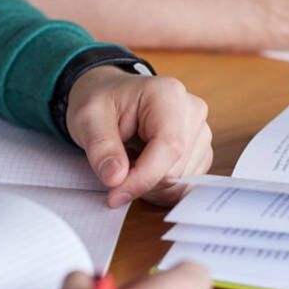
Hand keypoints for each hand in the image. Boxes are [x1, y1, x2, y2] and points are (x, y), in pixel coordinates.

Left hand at [66, 66, 211, 207]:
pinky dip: (159, 188)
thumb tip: (116, 178)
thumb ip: (101, 147)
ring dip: (149, 186)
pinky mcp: (200, 152)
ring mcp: (200, 133)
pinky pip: (183, 186)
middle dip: (141, 181)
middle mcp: (192, 112)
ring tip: (128, 163)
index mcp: (168, 94)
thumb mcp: (88, 118)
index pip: (170, 146)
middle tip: (114, 170)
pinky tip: (142, 169)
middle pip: (175, 169)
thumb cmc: (102, 102)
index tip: (115, 194)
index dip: (143, 177)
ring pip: (180, 182)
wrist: (110, 97)